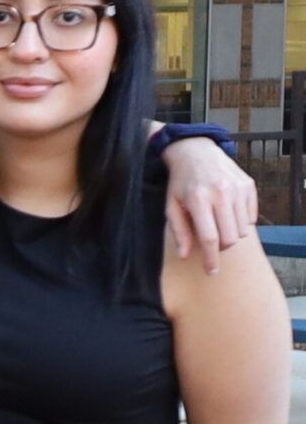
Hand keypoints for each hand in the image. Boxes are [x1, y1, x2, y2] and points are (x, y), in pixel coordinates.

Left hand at [160, 138, 257, 273]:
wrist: (195, 152)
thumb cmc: (181, 183)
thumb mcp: (171, 205)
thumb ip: (179, 231)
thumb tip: (184, 255)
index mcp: (198, 199)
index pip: (209, 237)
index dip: (211, 258)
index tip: (211, 271)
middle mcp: (220, 193)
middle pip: (230, 237)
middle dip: (221, 246)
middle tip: (212, 240)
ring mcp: (237, 189)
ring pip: (243, 230)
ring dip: (231, 234)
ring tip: (218, 222)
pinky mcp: (249, 186)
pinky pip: (252, 218)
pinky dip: (241, 222)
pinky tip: (228, 212)